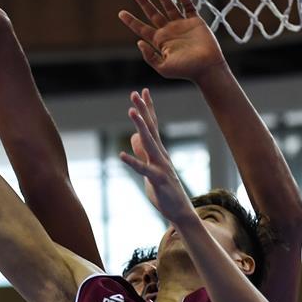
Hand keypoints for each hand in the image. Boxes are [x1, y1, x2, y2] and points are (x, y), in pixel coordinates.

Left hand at [118, 0, 225, 80]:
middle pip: (153, 14)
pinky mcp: (195, 22)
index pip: (142, 29)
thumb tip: (139, 42)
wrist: (207, 68)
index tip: (120, 13)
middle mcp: (169, 31)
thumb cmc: (186, 70)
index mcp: (160, 41)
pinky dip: (185, 1)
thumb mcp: (163, 67)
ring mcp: (182, 25)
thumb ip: (150, 57)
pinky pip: (189, 8)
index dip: (131, 21)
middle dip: (144, 3)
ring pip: (169, 7)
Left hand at [119, 89, 195, 223]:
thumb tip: (133, 136)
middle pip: (151, 129)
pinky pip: (144, 169)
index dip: (147, 109)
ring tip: (132, 112)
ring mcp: (161, 166)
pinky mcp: (158, 180)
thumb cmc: (164, 189)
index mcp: (158, 151)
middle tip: (135, 93)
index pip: (152, 126)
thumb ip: (142, 152)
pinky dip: (133, 162)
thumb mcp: (149, 168)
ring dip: (141, 127)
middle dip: (143, 111)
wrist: (179, 210)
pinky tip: (121, 155)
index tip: (142, 91)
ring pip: (149, 143)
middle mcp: (161, 155)